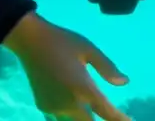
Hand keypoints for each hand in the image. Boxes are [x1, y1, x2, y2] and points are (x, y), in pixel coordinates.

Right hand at [4, 12, 130, 120]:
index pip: (106, 112)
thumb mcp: (89, 49)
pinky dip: (71, 118)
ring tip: (95, 114)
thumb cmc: (62, 41)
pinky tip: (78, 111)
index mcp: (82, 88)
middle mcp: (68, 103)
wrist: (30, 41)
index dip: (120, 120)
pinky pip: (60, 119)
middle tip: (114, 117)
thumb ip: (107, 67)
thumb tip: (124, 82)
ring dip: (85, 120)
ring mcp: (53, 107)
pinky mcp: (43, 106)